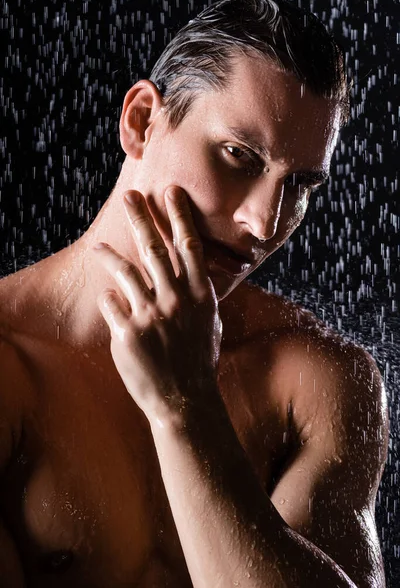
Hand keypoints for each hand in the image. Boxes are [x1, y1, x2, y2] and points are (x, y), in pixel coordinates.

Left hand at [92, 187, 221, 425]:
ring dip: (110, 255)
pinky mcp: (128, 334)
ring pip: (126, 272)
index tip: (170, 192)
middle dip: (142, 218)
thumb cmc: (200, 361)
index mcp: (200, 295)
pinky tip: (109, 297)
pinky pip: (111, 304)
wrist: (185, 400)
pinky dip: (109, 297)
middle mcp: (176, 300)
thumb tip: (195, 275)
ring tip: (98, 246)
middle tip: (130, 196)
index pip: (189, 246)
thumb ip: (201, 296)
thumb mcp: (210, 324)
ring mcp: (151, 316)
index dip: (179, 216)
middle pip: (155, 248)